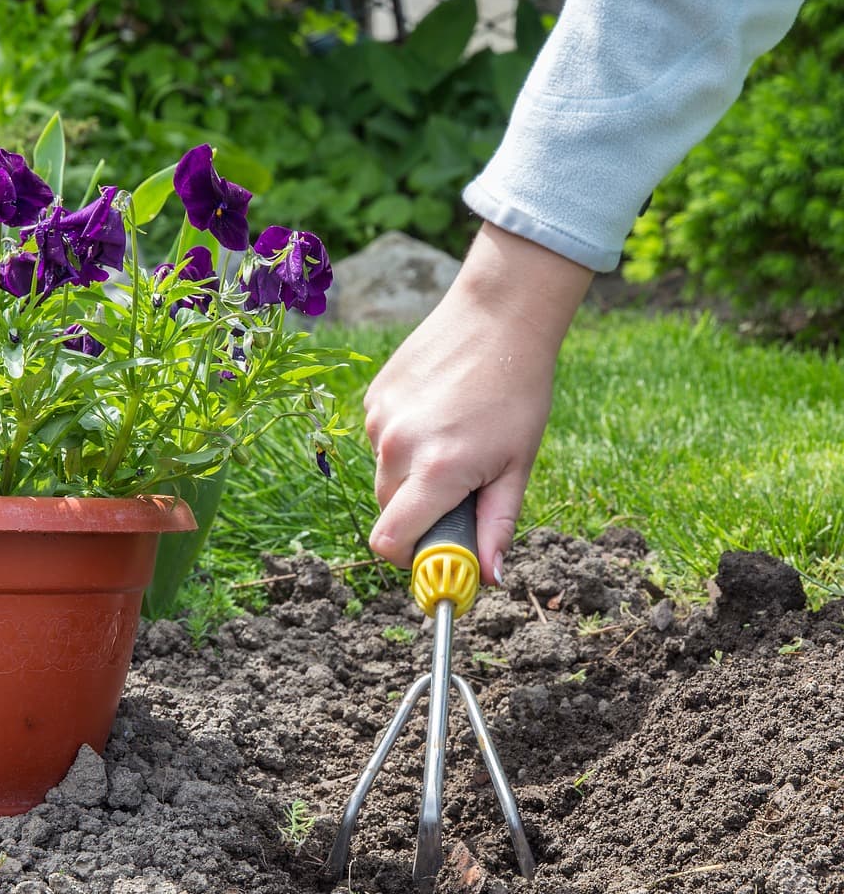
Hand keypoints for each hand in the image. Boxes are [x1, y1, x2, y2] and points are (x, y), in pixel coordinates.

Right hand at [364, 223, 592, 581]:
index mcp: (437, 471)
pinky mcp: (373, 397)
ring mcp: (380, 419)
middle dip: (418, 512)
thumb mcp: (517, 465)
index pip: (389, 542)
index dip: (408, 556)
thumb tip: (489, 578)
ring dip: (411, 472)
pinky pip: (381, 439)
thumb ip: (497, 526)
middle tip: (459, 486)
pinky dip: (404, 439)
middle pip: (389, 511)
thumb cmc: (518, 391)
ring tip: (453, 435)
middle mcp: (398, 447)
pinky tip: (437, 410)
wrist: (499, 315)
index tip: (435, 549)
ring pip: (385, 473)